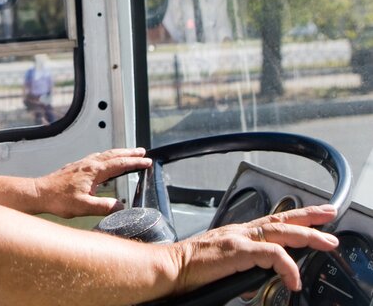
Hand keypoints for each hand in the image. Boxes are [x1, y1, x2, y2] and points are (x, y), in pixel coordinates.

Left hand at [34, 148, 152, 217]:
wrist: (39, 193)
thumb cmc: (58, 199)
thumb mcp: (84, 207)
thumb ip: (104, 207)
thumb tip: (120, 207)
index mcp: (93, 171)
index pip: (119, 164)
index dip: (134, 162)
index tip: (147, 161)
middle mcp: (88, 164)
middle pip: (113, 155)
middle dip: (129, 153)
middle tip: (142, 152)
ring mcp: (81, 164)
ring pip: (104, 155)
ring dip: (118, 153)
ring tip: (128, 154)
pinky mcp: (76, 168)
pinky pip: (96, 158)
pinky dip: (106, 157)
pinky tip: (105, 162)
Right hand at [169, 205, 338, 293]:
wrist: (170, 267)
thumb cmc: (188, 269)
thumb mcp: (221, 268)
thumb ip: (239, 271)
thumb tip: (249, 285)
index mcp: (236, 234)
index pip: (270, 222)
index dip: (292, 219)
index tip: (311, 219)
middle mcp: (240, 231)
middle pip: (281, 219)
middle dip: (308, 217)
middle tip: (330, 215)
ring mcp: (240, 238)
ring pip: (282, 231)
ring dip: (309, 236)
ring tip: (327, 242)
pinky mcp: (239, 250)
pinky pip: (273, 255)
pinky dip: (288, 266)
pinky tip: (293, 278)